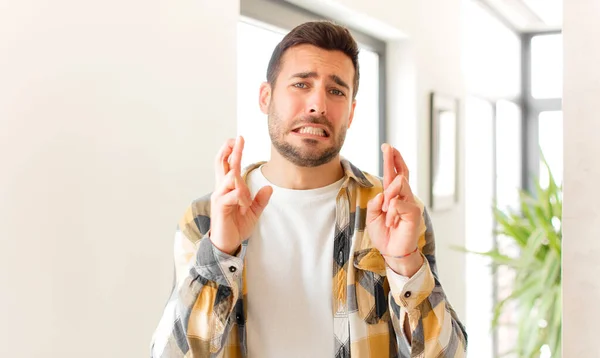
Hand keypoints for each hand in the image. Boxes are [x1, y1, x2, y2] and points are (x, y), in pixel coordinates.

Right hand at [210, 136, 272, 254]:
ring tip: (244, 189)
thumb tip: (269, 188)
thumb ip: (260, 200)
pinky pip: (231, 195)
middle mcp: (221, 189)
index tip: (239, 138)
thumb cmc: (237, 226)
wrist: (228, 243)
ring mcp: (219, 197)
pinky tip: (244, 204)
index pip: (229, 165)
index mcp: (229, 188)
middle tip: (237, 139)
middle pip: (222, 164)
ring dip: (240, 179)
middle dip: (229, 151)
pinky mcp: (220, 207)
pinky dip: (241, 196)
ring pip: (228, 177)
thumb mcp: (253, 212)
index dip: (233, 151)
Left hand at [366, 144, 422, 276]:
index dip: (392, 160)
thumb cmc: (384, 234)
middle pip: (402, 173)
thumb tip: (381, 194)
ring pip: (400, 185)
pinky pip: (398, 204)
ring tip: (385, 211)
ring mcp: (410, 204)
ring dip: (388, 196)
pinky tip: (391, 222)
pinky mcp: (414, 213)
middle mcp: (404, 197)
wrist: (391, 252)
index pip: (394, 174)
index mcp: (393, 197)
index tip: (387, 147)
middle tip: (387, 147)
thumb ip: (374, 203)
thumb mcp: (372, 216)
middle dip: (393, 160)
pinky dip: (390, 212)